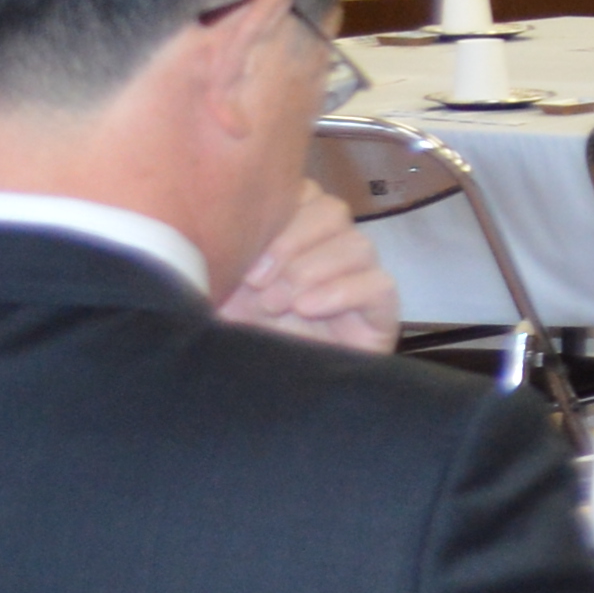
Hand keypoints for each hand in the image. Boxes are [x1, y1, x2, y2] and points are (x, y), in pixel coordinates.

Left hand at [219, 186, 402, 354]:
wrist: (256, 399)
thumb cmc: (235, 341)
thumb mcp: (219, 289)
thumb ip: (225, 250)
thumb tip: (214, 218)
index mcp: (289, 238)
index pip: (302, 193)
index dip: (277, 215)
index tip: (244, 258)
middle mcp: (326, 252)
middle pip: (332, 211)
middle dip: (292, 242)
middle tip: (259, 283)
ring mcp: (357, 281)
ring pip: (357, 244)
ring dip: (312, 270)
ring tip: (279, 303)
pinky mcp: (379, 313)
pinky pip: (379, 284)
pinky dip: (342, 291)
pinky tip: (309, 308)